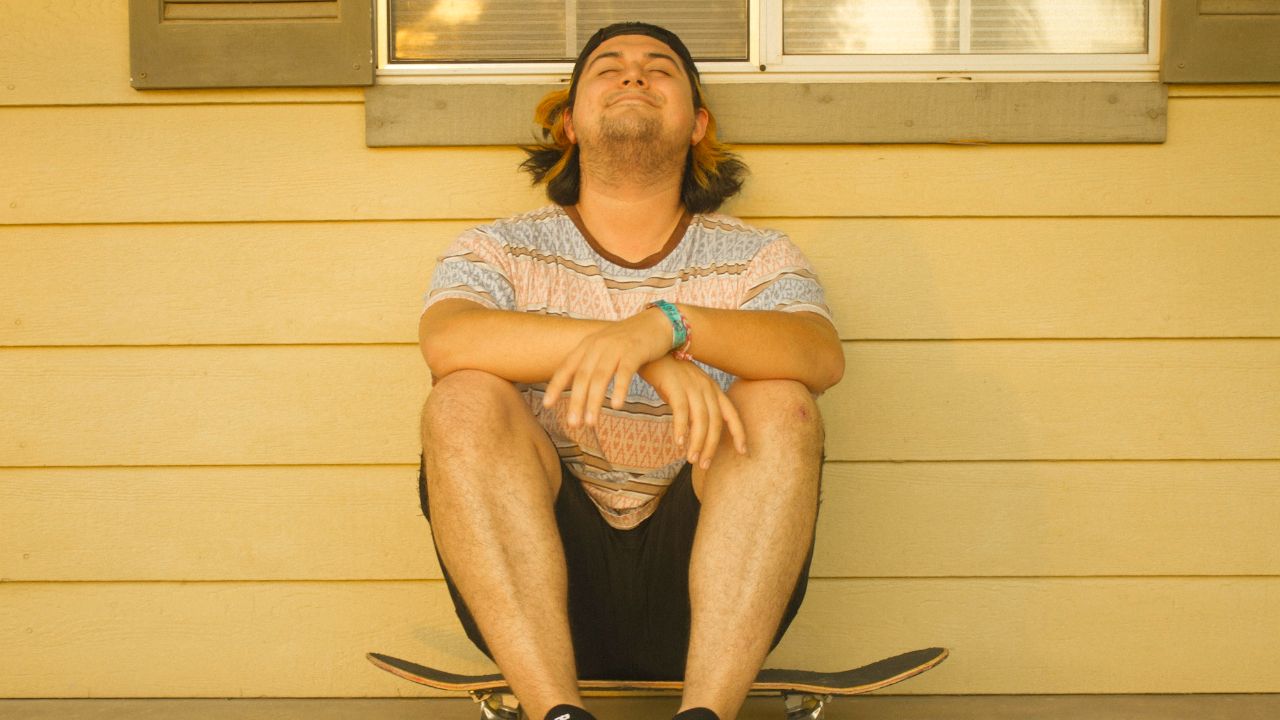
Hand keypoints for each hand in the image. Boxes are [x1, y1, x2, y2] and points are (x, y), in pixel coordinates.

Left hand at [543, 307, 672, 426]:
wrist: (657, 322)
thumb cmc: (629, 340)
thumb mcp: (604, 347)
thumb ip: (590, 362)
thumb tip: (576, 385)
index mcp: (588, 345)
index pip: (567, 367)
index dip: (555, 386)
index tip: (547, 406)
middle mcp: (599, 345)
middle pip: (583, 377)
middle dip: (576, 402)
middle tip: (573, 424)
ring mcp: (616, 347)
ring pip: (600, 377)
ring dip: (594, 401)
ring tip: (591, 423)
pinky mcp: (635, 351)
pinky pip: (625, 372)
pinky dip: (619, 389)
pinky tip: (616, 406)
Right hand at [639, 355, 746, 469]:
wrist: (652, 350)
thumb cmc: (670, 374)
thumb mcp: (690, 388)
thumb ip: (697, 406)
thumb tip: (696, 431)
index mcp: (713, 389)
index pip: (731, 414)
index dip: (739, 433)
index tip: (743, 451)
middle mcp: (706, 388)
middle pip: (715, 422)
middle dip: (711, 446)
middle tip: (704, 465)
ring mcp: (692, 386)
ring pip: (700, 420)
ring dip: (696, 442)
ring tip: (691, 459)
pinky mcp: (675, 386)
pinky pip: (681, 411)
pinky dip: (681, 429)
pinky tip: (679, 443)